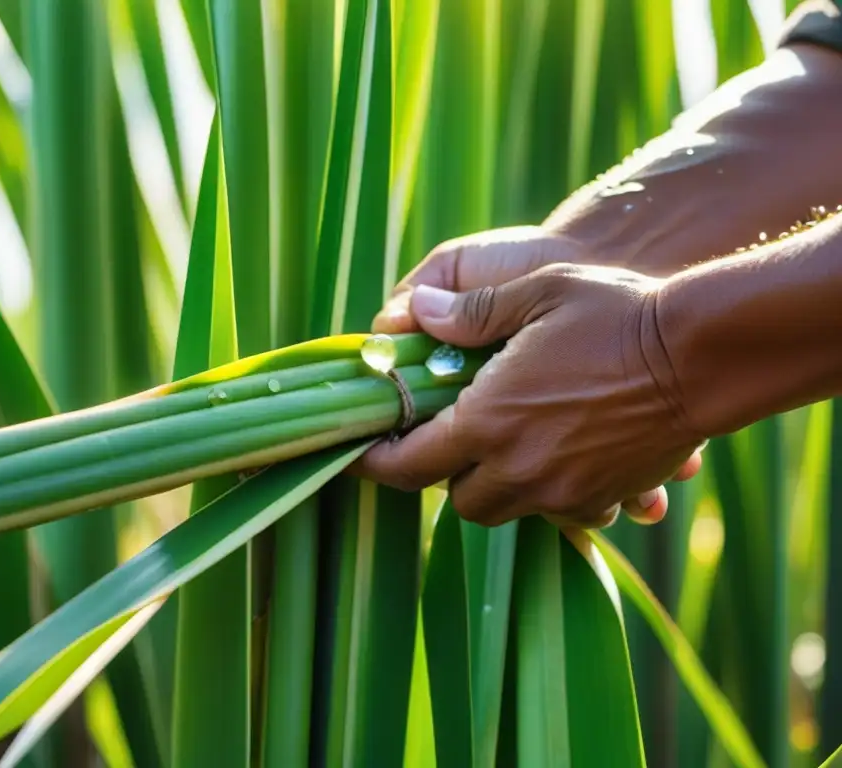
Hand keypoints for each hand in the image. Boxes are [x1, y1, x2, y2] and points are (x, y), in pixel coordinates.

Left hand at [358, 228, 704, 526]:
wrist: (703, 352)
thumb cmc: (614, 312)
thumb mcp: (534, 293)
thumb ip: (469, 311)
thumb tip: (414, 311)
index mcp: (489, 421)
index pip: (410, 464)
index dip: (377, 462)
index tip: (361, 453)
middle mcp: (521, 469)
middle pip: (458, 499)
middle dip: (444, 475)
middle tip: (448, 437)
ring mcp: (566, 492)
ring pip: (507, 510)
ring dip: (495, 485)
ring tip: (503, 444)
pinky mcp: (606, 497)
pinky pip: (561, 514)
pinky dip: (547, 495)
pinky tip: (557, 457)